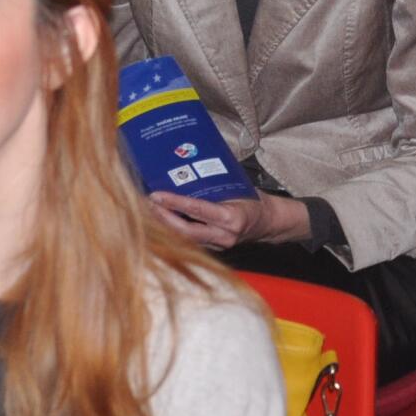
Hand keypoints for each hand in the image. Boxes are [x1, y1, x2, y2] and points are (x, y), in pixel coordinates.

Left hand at [150, 190, 306, 250]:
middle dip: (163, 218)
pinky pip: (190, 241)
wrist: (269, 222)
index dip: (175, 203)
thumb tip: (186, 166)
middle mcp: (225, 235)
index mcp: (232, 217)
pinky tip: (161, 220)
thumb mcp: (237, 187)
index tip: (156, 196)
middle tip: (147, 203)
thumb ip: (214, 184)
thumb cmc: (253, 200)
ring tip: (148, 211)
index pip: (198, 210)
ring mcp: (219, 246)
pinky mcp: (213, 249)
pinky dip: (174, 230)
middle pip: (186, 232)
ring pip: (185, 239)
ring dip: (165, 226)